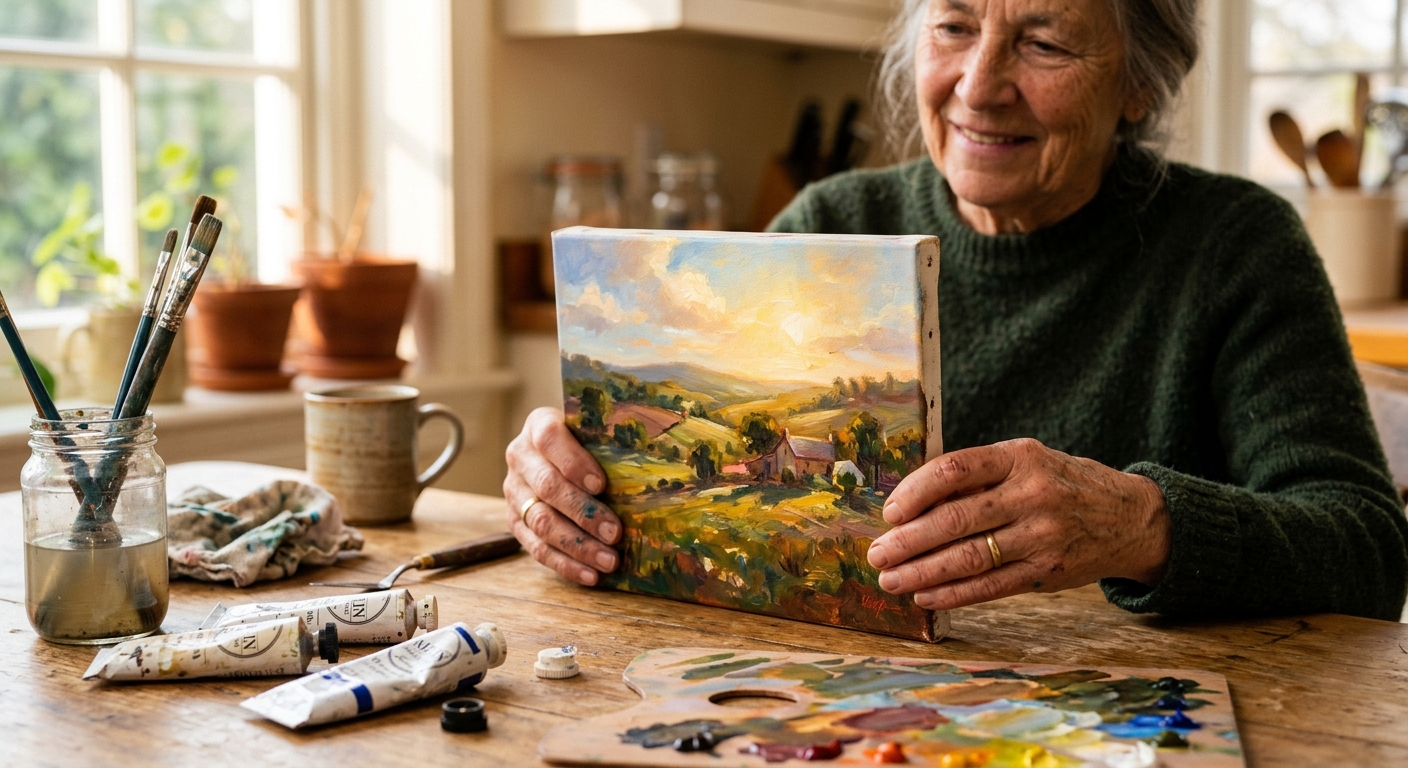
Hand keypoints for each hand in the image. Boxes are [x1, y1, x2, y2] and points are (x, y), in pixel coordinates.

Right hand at [503, 407, 619, 585]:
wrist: (558, 456)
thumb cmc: (592, 443)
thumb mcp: (599, 432)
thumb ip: (616, 438)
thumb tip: (669, 455)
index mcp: (538, 425)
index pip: (549, 438)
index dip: (574, 462)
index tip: (601, 485)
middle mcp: (520, 457)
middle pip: (547, 486)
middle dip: (583, 512)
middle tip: (615, 532)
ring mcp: (515, 491)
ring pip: (541, 521)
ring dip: (577, 545)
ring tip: (609, 560)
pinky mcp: (516, 521)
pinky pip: (536, 547)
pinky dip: (565, 564)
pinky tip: (590, 575)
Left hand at [866, 438, 1169, 609]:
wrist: (1130, 517)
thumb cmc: (1060, 484)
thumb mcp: (1025, 462)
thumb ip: (977, 478)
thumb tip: (909, 502)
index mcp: (1019, 457)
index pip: (955, 469)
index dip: (915, 491)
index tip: (889, 512)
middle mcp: (1032, 494)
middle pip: (955, 519)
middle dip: (907, 540)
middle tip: (876, 553)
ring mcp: (1042, 536)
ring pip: (968, 558)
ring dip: (921, 573)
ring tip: (891, 579)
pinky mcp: (1047, 572)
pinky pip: (990, 587)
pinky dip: (952, 594)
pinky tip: (925, 596)